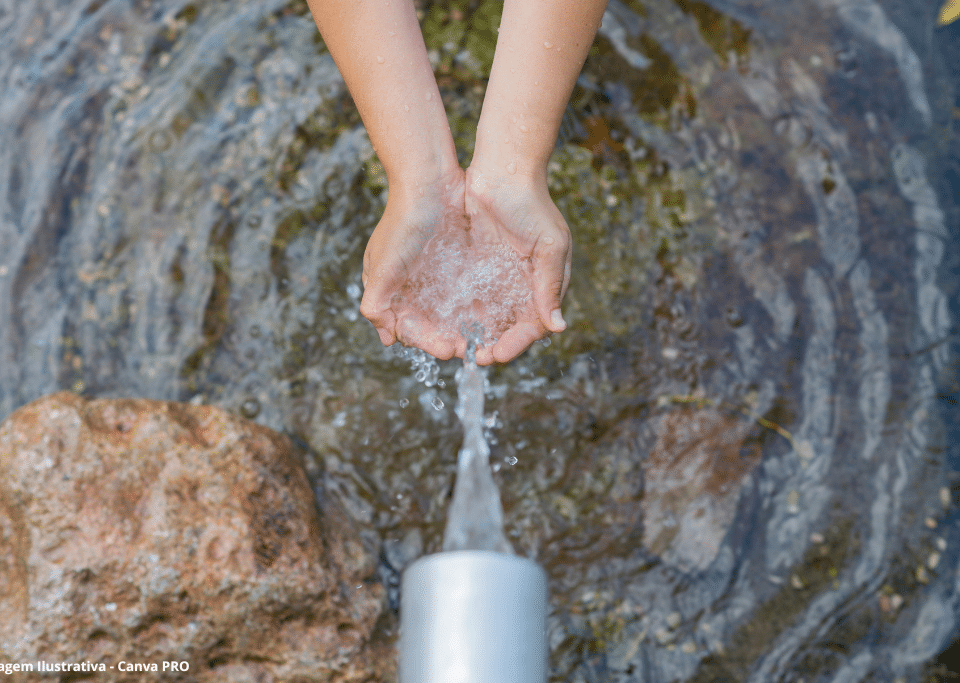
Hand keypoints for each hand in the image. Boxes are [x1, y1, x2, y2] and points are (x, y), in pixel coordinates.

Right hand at [360, 168, 466, 358]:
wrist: (428, 179)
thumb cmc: (402, 222)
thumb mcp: (382, 266)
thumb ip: (377, 303)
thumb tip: (385, 338)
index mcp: (388, 289)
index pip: (408, 329)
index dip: (426, 342)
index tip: (448, 350)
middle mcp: (411, 285)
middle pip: (430, 324)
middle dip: (448, 339)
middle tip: (471, 349)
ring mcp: (434, 273)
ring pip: (449, 312)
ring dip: (463, 327)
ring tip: (483, 338)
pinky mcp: (456, 262)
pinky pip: (465, 292)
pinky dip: (474, 306)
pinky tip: (490, 314)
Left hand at [463, 166, 570, 364]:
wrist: (503, 170)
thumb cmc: (532, 204)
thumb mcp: (549, 245)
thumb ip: (550, 286)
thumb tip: (558, 327)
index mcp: (546, 284)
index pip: (534, 326)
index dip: (516, 344)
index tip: (496, 354)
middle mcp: (524, 286)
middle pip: (510, 328)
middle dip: (494, 345)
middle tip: (474, 357)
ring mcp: (500, 277)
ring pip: (490, 317)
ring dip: (477, 334)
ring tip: (459, 347)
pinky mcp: (478, 267)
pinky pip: (471, 298)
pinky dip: (463, 314)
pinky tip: (448, 324)